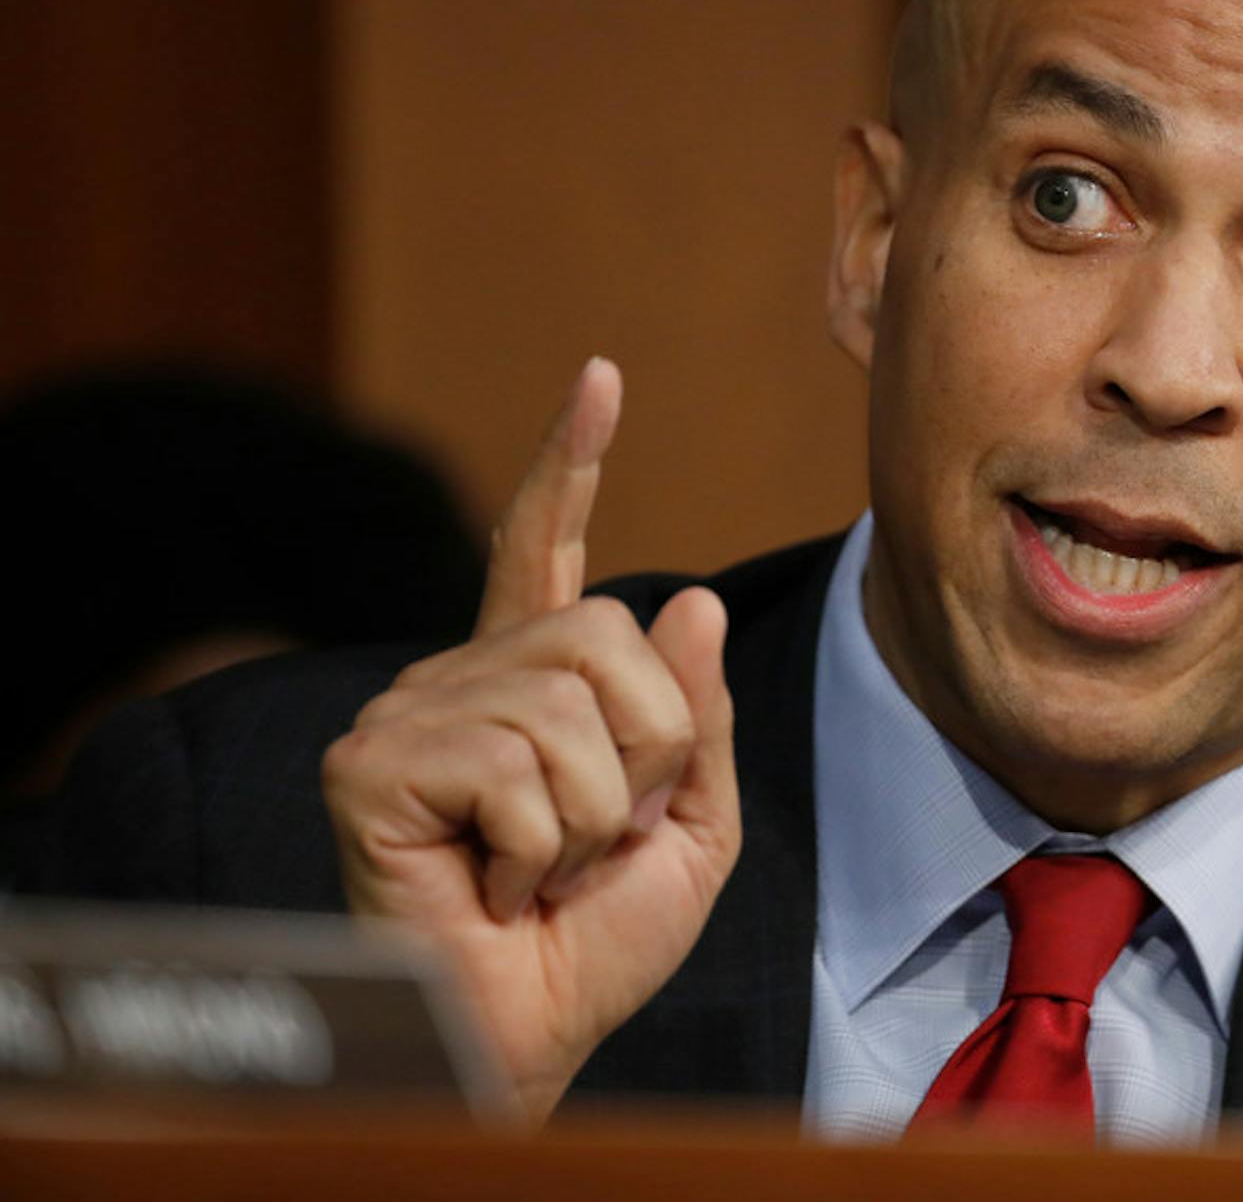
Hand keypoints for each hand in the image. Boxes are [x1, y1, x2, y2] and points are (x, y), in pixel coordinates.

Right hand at [322, 358, 739, 1120]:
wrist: (531, 1038)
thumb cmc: (598, 942)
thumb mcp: (694, 825)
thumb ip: (698, 718)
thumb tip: (688, 597)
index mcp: (536, 684)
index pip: (549, 552)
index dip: (572, 466)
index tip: (601, 378)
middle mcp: (464, 679)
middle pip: (608, 637)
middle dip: (648, 753)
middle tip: (598, 841)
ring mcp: (409, 714)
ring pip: (570, 705)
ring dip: (595, 815)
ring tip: (544, 870)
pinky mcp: (370, 764)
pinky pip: (514, 765)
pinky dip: (539, 848)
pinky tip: (497, 886)